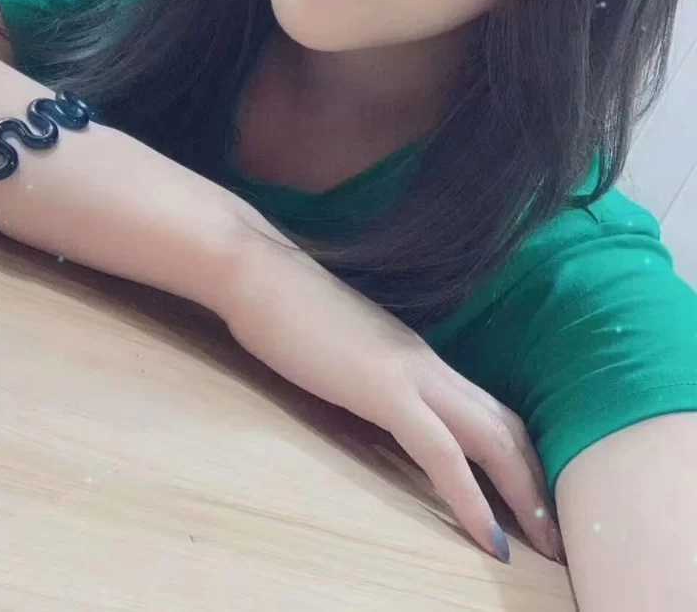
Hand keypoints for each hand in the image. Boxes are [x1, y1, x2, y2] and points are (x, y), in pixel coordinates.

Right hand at [223, 218, 563, 564]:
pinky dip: (471, 498)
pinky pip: (441, 452)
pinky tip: (489, 540)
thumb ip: (370, 374)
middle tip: (559, 538)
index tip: (531, 503)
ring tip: (547, 546)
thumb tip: (378, 402)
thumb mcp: (342, 350)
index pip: (488, 410)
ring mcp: (410, 373)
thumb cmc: (287, 309)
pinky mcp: (383, 389)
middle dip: (538, 484)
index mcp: (418, 356)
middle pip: (507, 427)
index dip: (518, 458)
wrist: (258, 271)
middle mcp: (428, 364)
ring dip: (524, 496)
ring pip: (491, 438)